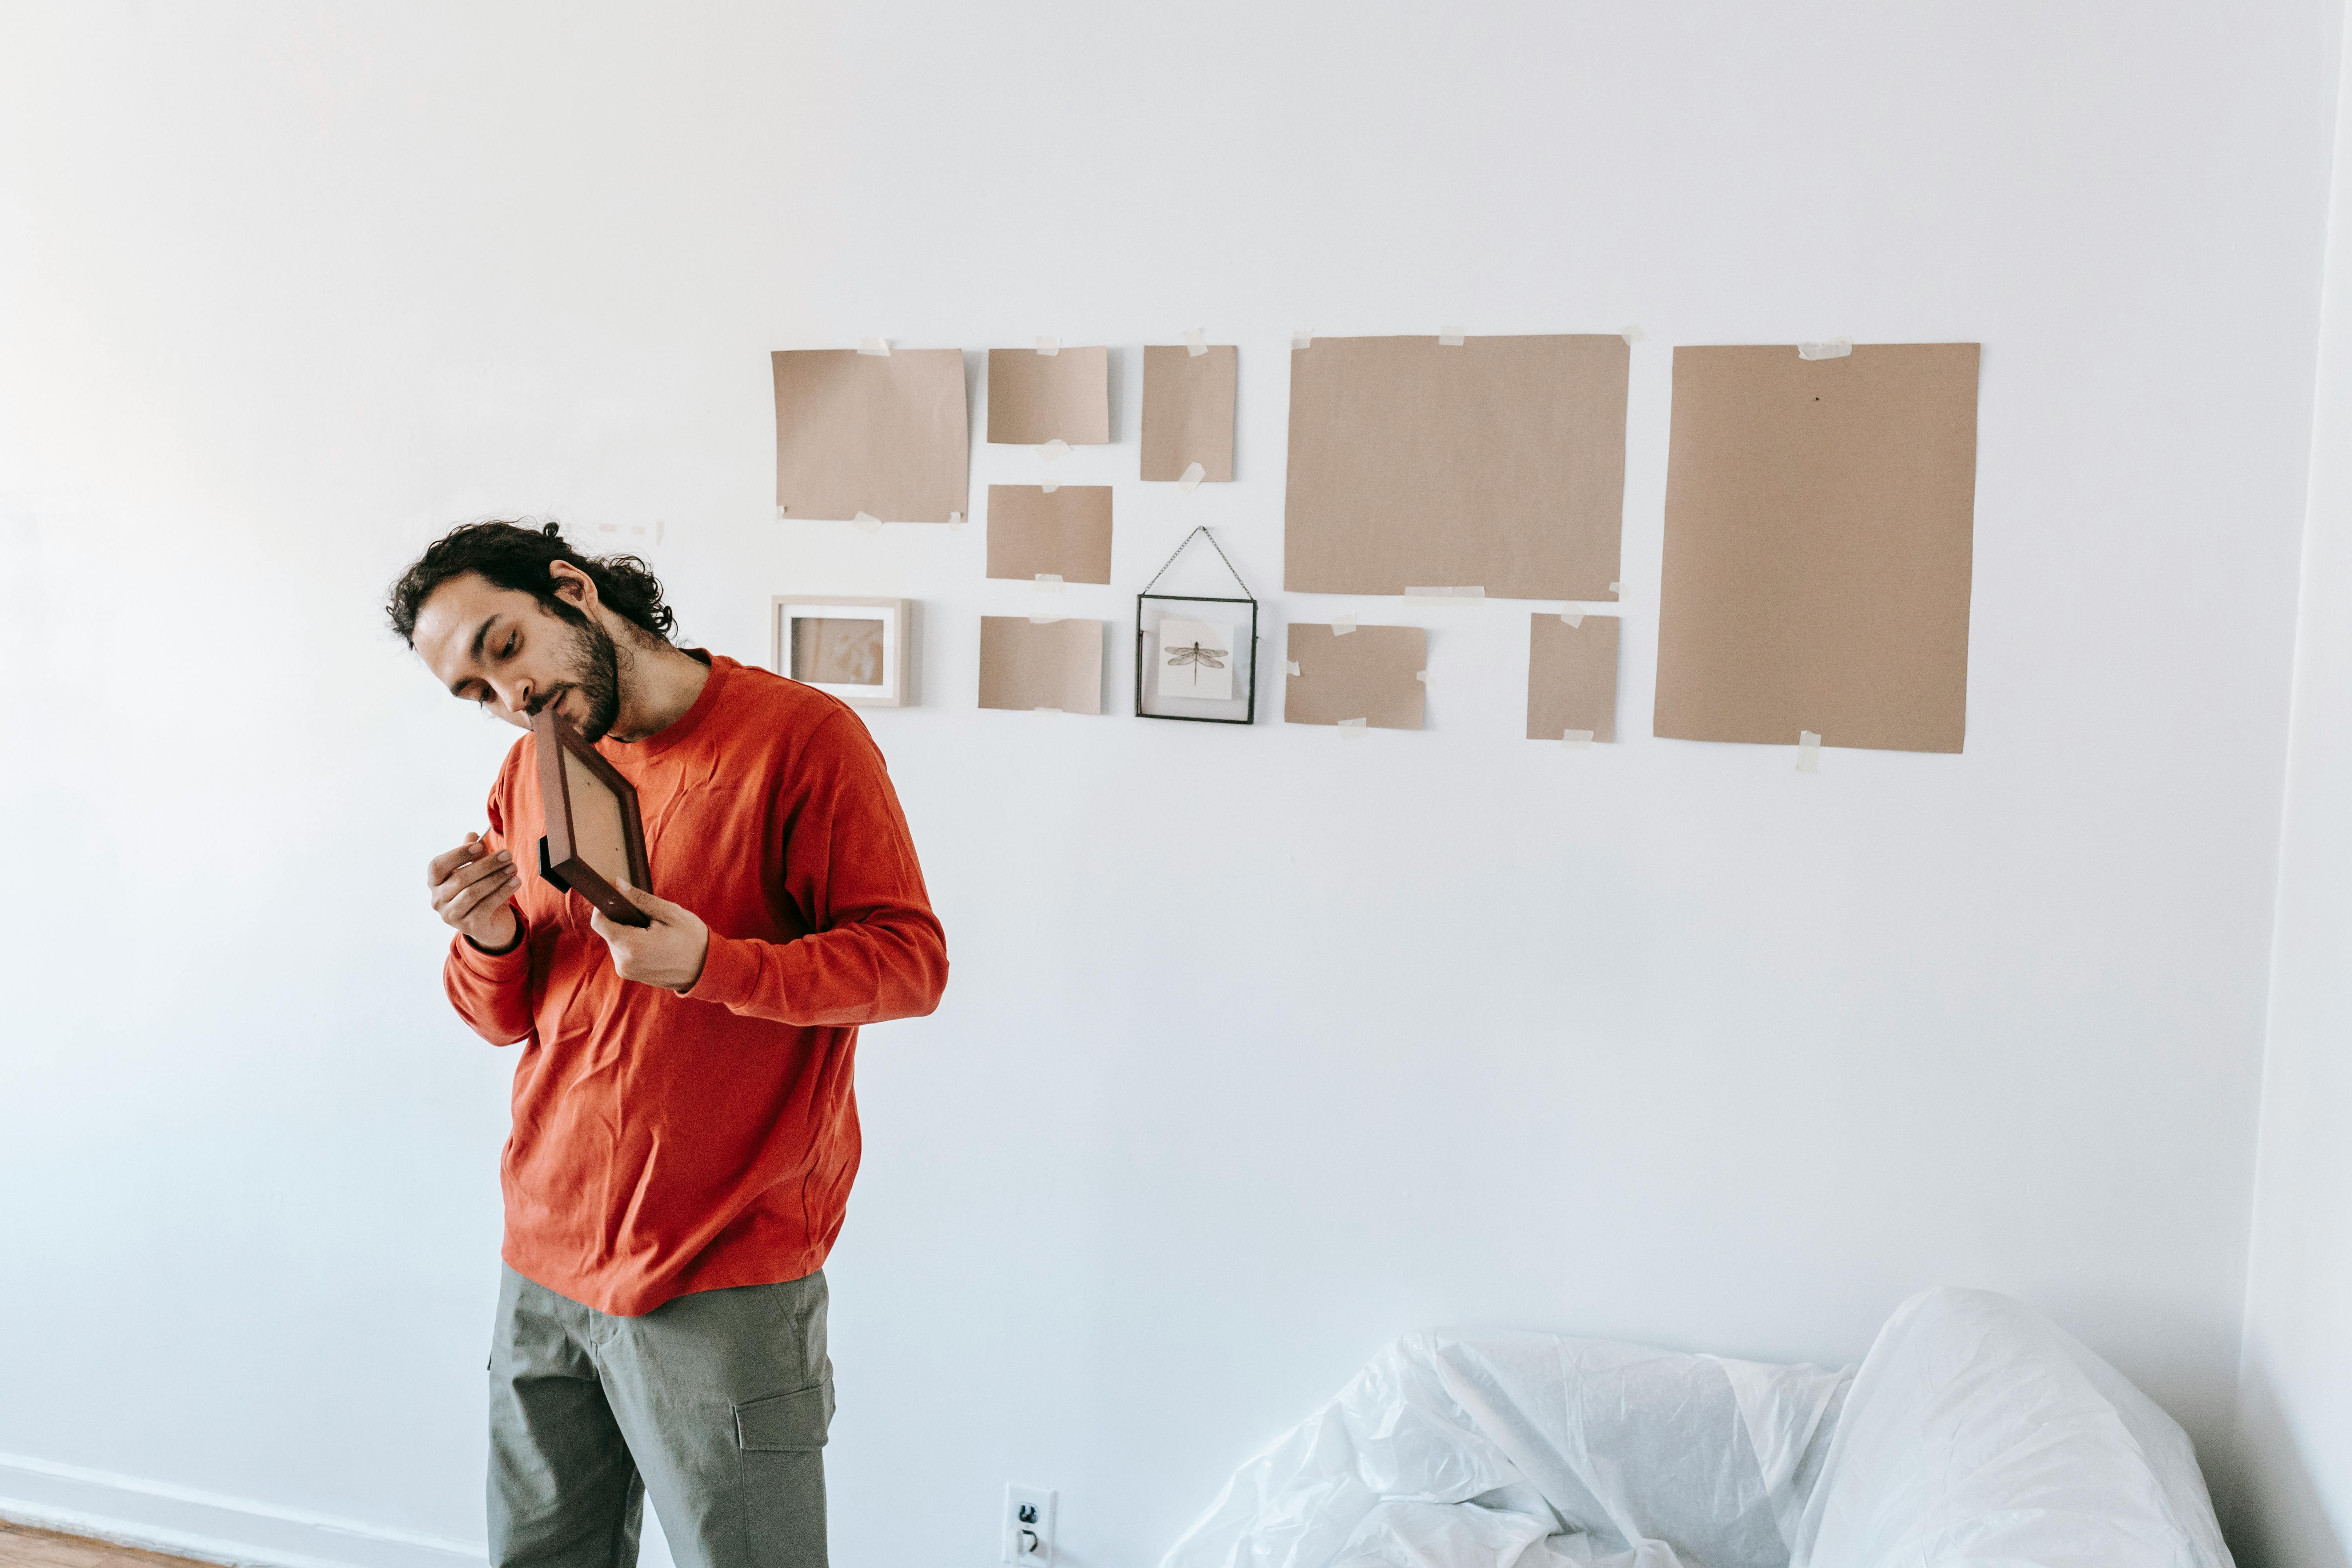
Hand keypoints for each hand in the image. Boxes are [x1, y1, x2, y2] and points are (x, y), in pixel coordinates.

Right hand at [430, 833, 520, 950]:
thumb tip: (472, 834)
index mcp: (435, 882)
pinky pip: (486, 906)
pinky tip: (516, 882)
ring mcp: (451, 916)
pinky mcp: (469, 927)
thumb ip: (473, 854)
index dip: (457, 854)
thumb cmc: (482, 891)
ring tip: (513, 868)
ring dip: (495, 878)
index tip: (479, 846)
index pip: (437, 866)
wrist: (492, 923)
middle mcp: (438, 900)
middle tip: (507, 855)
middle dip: (486, 864)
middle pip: (460, 878)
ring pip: (472, 893)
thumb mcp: (478, 871)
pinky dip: (502, 892)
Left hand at [590, 886, 709, 993]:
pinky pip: (623, 952)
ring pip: (615, 941)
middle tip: (648, 918)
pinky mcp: (630, 974)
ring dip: (628, 932)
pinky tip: (652, 942)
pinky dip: (632, 943)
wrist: (706, 969)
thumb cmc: (692, 939)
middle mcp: (624, 961)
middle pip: (608, 930)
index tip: (617, 897)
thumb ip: (640, 899)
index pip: (599, 922)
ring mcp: (626, 970)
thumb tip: (618, 885)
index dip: (604, 906)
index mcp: (631, 946)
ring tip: (653, 932)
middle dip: (622, 919)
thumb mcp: (670, 913)